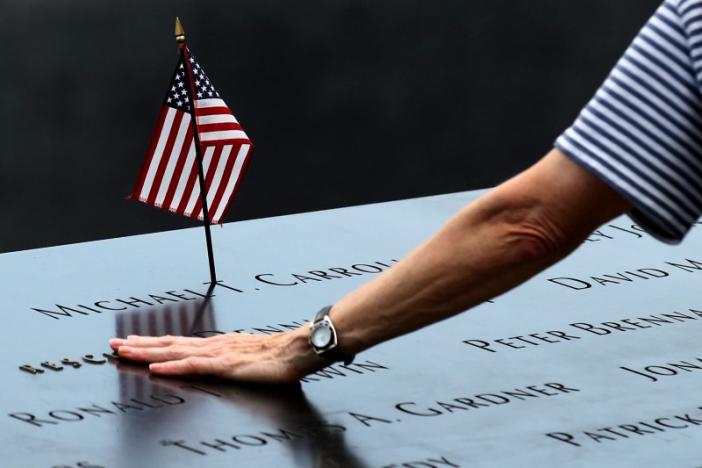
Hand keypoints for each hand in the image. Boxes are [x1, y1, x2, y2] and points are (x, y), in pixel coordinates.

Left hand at [108, 328, 324, 384]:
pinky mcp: (226, 366)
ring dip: (147, 352)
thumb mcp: (249, 357)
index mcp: (218, 345)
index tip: (131, 342)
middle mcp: (213, 346)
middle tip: (114, 344)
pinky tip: (155, 367)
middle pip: (169, 344)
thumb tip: (219, 364)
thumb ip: (232, 360)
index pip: (178, 343)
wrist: (297, 350)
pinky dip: (172, 366)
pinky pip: (193, 366)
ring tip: (124, 352)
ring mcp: (218, 354)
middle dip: (140, 345)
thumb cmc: (278, 356)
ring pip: (175, 352)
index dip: (153, 343)